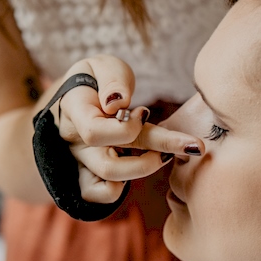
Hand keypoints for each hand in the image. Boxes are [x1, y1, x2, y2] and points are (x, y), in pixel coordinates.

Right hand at [51, 56, 203, 203]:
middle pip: (109, 166)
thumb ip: (113, 79)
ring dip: (145, 168)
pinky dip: (124, 186)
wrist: (77, 95)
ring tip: (166, 153)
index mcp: (73, 111)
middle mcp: (73, 142)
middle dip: (151, 159)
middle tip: (187, 144)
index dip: (127, 129)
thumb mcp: (104, 65)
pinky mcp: (88, 177)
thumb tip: (118, 104)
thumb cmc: (96, 79)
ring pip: (110, 184)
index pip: (94, 133)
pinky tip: (140, 163)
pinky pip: (103, 195)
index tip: (144, 113)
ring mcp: (80, 163)